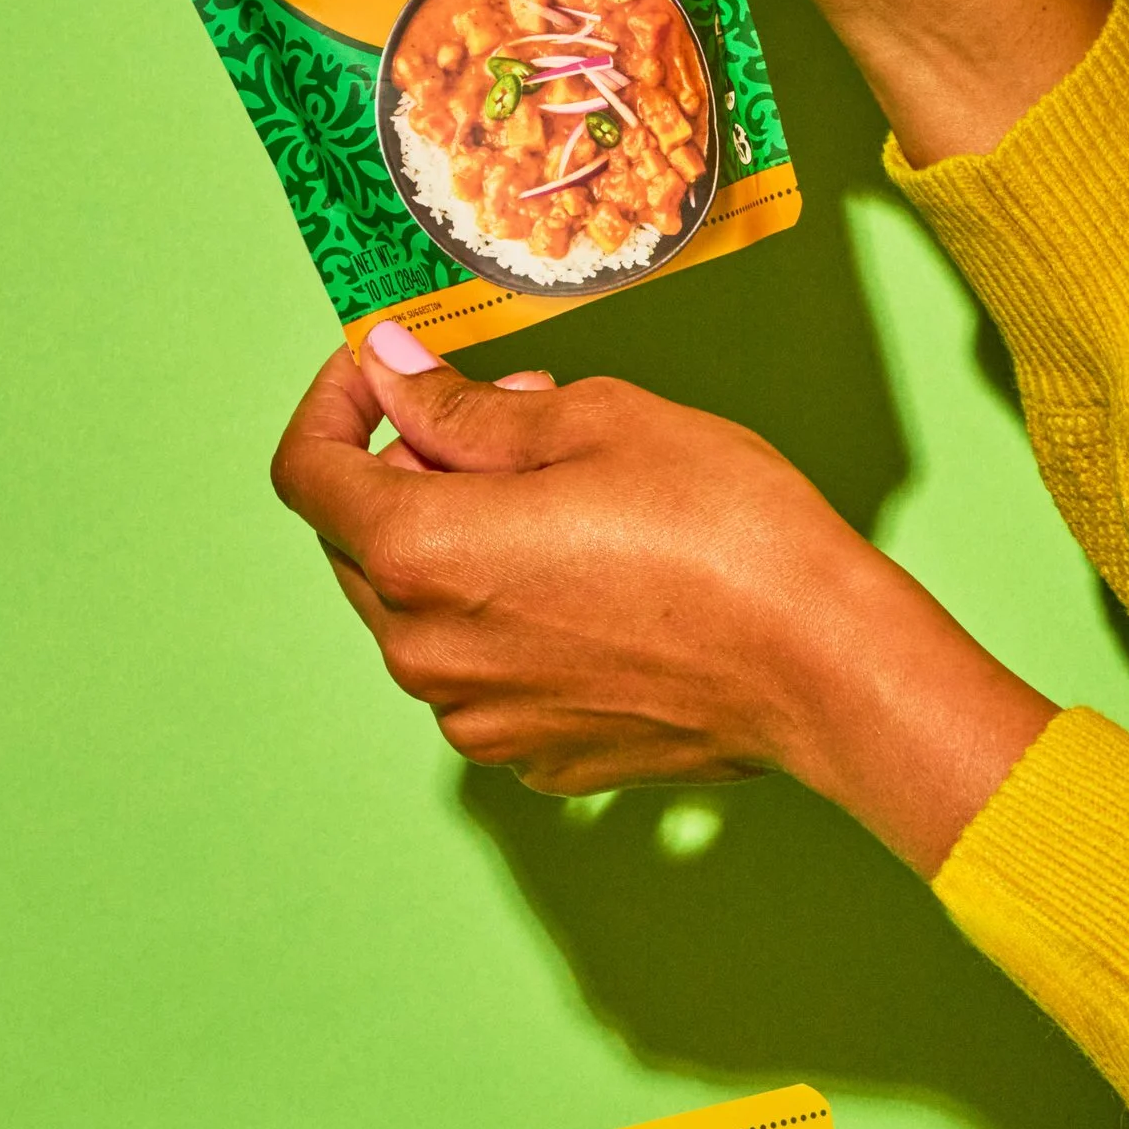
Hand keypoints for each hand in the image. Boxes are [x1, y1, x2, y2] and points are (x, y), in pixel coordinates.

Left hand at [270, 333, 1056, 875]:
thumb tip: (390, 375)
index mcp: (422, 554)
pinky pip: (486, 672)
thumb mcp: (593, 422)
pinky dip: (511, 617)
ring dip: (465, 543)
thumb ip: (462, 408)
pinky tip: (597, 581)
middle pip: (361, 545)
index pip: (306, 473)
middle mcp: (425, 653)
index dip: (332, 403)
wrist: (821, 666)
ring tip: (572, 498)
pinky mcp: (536, 756)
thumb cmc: (723, 530)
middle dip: (412, 467)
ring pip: (424, 612)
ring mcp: (479, 719)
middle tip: (515, 416)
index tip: (386, 372)